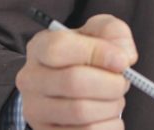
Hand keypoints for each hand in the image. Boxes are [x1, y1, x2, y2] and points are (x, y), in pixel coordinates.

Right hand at [15, 14, 137, 129]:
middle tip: (122, 83)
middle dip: (111, 83)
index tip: (122, 61)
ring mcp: (34, 110)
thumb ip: (113, 33)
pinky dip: (109, 125)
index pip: (59, 48)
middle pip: (73, 82)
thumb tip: (123, 58)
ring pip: (80, 112)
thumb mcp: (101, 33)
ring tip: (114, 99)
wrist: (75, 85)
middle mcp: (30, 79)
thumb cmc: (89, 56)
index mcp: (40, 47)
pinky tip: (107, 116)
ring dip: (111, 105)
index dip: (97, 53)